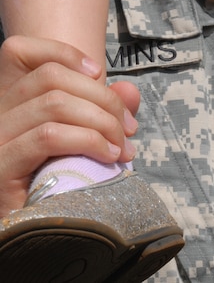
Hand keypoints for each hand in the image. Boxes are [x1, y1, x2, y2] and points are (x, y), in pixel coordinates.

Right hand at [0, 36, 139, 214]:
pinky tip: (108, 156)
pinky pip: (49, 137)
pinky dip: (88, 140)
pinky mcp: (1, 166)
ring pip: (54, 104)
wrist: (31, 234)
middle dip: (103, 98)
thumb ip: (106, 111)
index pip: (21, 51)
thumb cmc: (61, 182)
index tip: (99, 73)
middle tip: (128, 128)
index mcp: (10, 100)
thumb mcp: (86, 138)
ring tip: (122, 148)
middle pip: (52, 78)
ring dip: (102, 122)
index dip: (64, 52)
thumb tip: (130, 90)